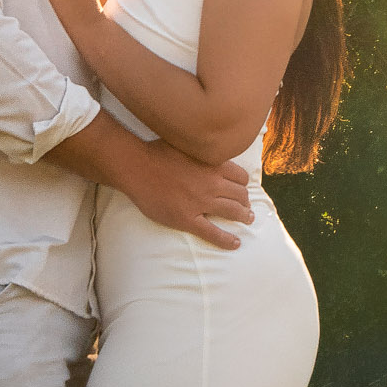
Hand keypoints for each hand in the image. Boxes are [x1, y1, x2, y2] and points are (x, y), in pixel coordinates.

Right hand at [115, 139, 253, 249]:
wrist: (138, 167)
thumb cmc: (158, 152)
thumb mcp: (189, 143)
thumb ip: (204, 149)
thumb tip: (212, 145)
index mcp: (213, 164)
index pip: (240, 176)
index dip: (243, 184)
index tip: (242, 188)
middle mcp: (212, 183)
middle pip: (240, 195)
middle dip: (246, 202)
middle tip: (247, 207)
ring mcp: (200, 202)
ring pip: (232, 212)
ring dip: (243, 217)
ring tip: (248, 220)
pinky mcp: (187, 219)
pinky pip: (212, 232)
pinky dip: (226, 239)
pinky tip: (235, 243)